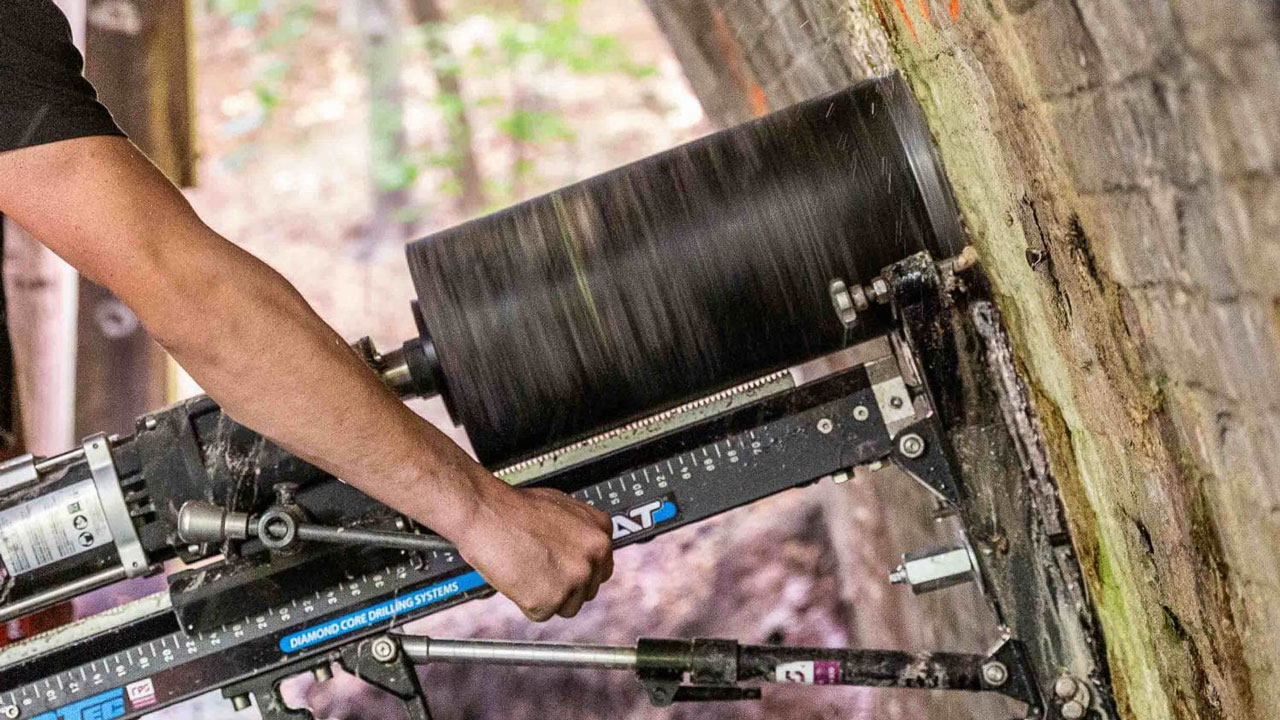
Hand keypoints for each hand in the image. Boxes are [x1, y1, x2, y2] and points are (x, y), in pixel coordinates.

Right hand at [452, 481, 613, 620]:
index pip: (601, 568)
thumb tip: (582, 552)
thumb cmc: (514, 509)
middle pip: (588, 590)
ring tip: (527, 572)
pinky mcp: (551, 599)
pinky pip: (542, 613)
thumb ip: (579, 534)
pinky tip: (517, 579)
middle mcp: (595, 554)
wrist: (485, 512)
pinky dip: (526, 603)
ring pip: (567, 607)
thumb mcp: (562, 510)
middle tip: (540, 571)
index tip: (563, 570)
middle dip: (565, 586)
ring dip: (548, 597)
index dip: (578, 571)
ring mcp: (575, 578)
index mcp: (600, 530)